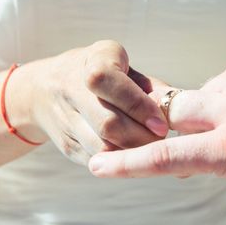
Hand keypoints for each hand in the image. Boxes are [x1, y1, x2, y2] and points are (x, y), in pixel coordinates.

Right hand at [19, 40, 168, 164]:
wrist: (44, 89)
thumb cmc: (103, 73)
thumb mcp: (125, 65)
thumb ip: (151, 87)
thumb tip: (181, 111)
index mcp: (92, 61)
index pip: (108, 83)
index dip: (138, 106)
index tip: (162, 125)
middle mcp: (70, 89)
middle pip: (107, 124)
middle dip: (141, 138)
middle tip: (162, 141)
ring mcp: (65, 120)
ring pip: (102, 150)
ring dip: (132, 154)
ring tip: (151, 149)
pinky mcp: (66, 146)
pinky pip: (97, 161)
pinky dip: (119, 163)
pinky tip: (134, 155)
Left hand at [88, 43, 225, 216]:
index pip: (221, 85)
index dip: (212, 110)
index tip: (202, 117)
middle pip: (194, 102)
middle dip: (190, 124)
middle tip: (218, 147)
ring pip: (182, 125)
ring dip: (187, 144)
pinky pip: (167, 155)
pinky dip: (130, 163)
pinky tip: (101, 167)